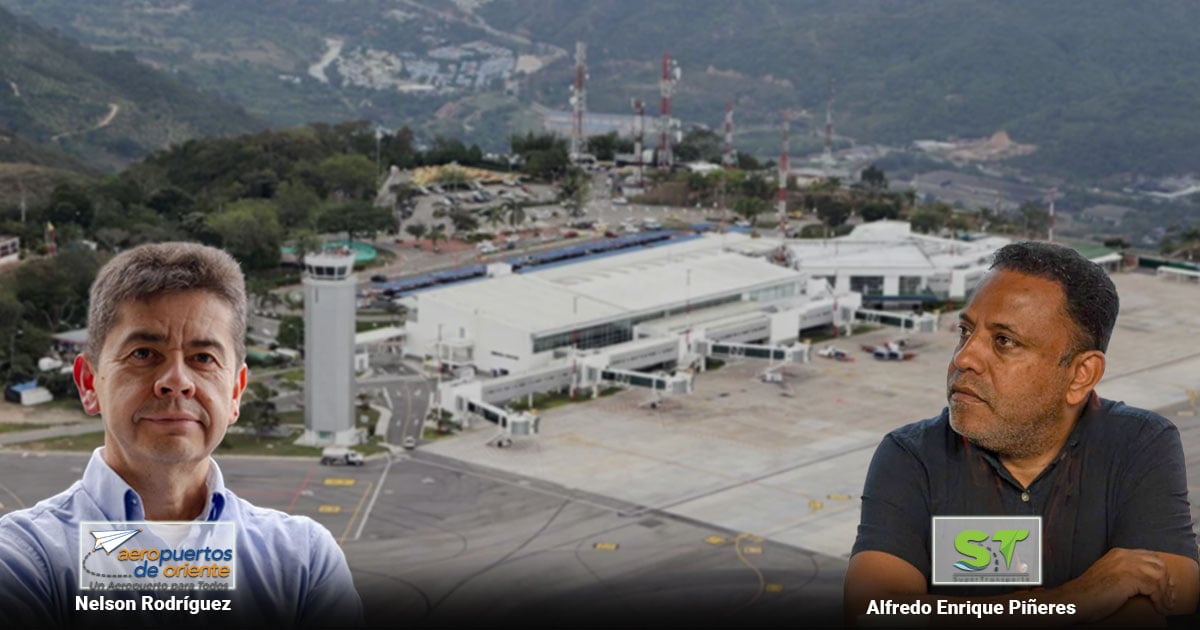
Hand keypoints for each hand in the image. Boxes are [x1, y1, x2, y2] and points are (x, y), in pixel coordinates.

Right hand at [1055, 548, 1175, 621]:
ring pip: (1159, 575)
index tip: (1164, 588)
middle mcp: (1123, 555)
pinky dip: (1160, 600)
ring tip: (1164, 606)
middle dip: (1166, 581)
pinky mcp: (1127, 577)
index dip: (1161, 572)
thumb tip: (1144, 584)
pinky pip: (1154, 587)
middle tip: (1167, 598)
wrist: (1075, 599)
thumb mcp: (1109, 577)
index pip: (1150, 556)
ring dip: (1165, 593)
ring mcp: (1125, 565)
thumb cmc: (1089, 594)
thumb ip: (1123, 573)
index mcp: (1118, 554)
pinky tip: (1158, 607)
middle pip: (1158, 563)